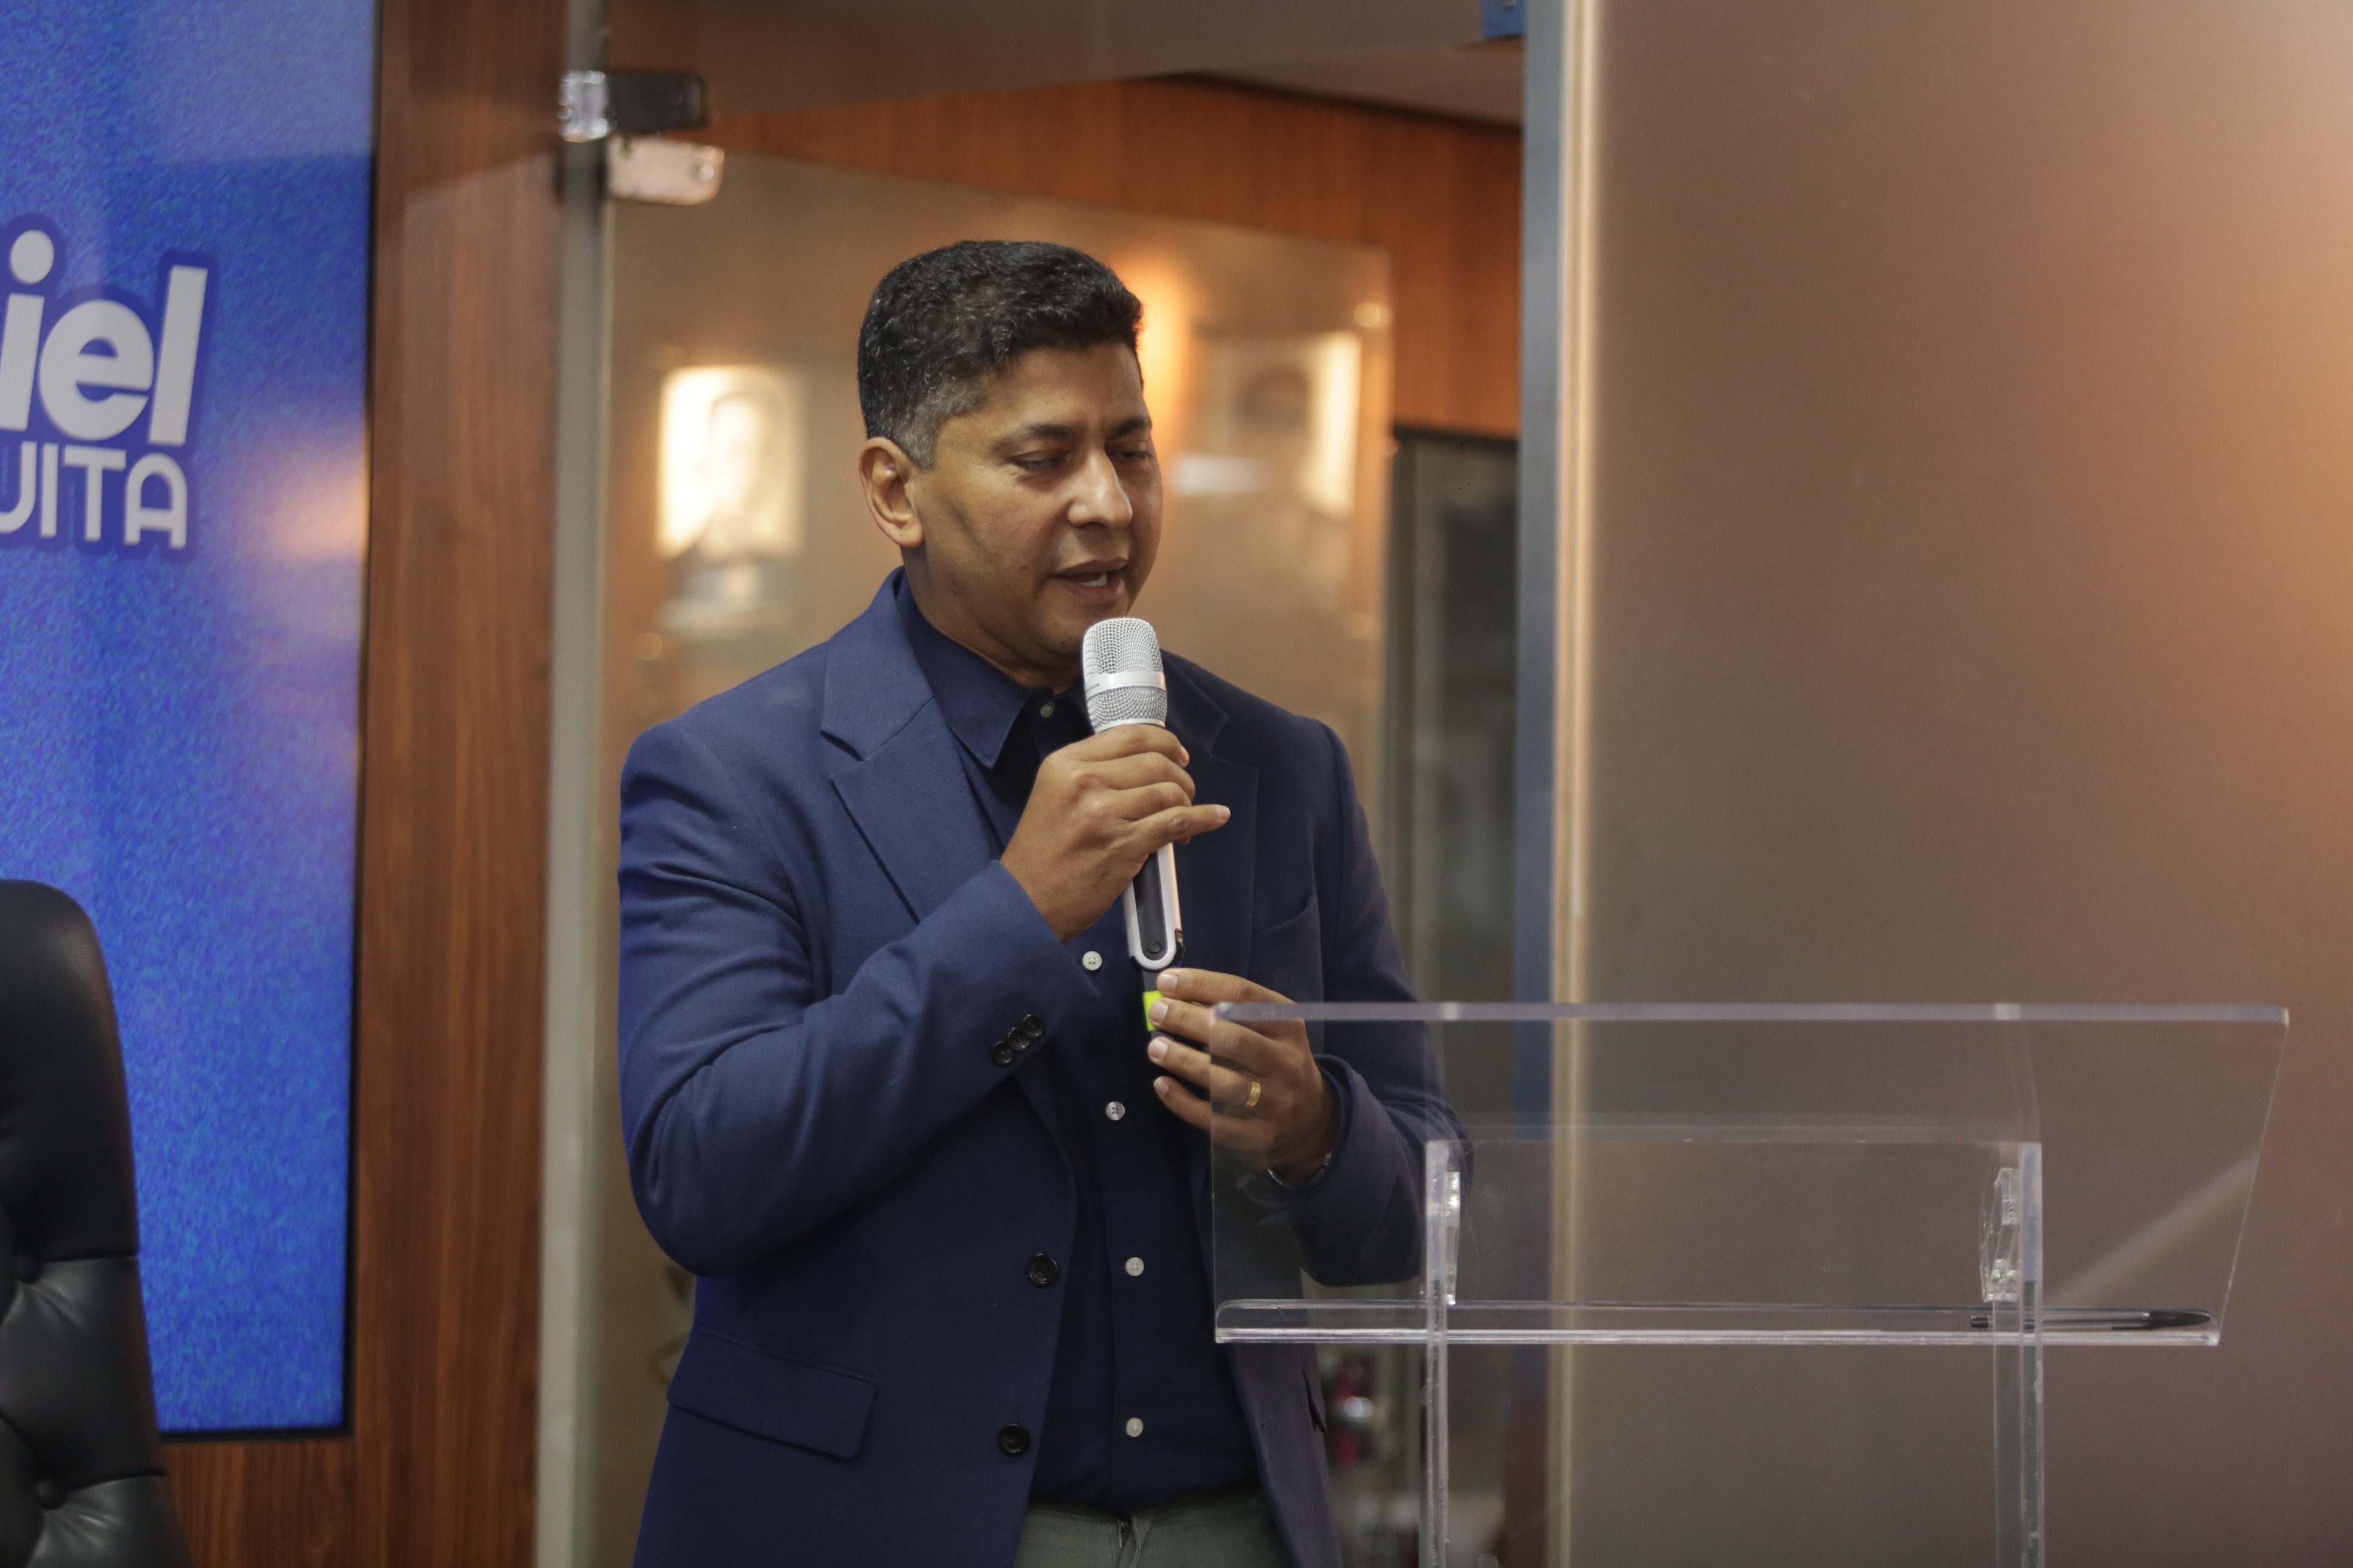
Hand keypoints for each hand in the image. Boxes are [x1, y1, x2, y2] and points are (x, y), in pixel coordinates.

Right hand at [1001, 726, 1228, 941]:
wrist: (1026, 902)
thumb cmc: (1042, 854)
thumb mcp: (1054, 795)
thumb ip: (1093, 774)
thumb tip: (1146, 763)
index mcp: (1066, 764)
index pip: (1130, 735)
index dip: (1164, 742)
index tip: (1178, 756)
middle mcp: (1084, 781)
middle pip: (1155, 761)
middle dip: (1180, 776)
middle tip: (1184, 792)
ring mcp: (1104, 813)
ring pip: (1169, 790)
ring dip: (1188, 802)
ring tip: (1184, 818)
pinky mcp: (1124, 845)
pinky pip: (1177, 822)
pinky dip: (1203, 819)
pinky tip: (1215, 818)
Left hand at [1145, 969, 1335, 1182]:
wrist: (1312, 1120)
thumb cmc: (1277, 1062)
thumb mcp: (1270, 1029)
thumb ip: (1232, 1011)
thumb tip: (1176, 994)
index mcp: (1288, 1027)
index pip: (1243, 997)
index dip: (1201, 985)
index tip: (1167, 981)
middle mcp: (1285, 1062)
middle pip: (1232, 1039)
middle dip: (1187, 1021)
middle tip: (1157, 1013)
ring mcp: (1272, 1102)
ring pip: (1223, 1081)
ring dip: (1183, 1061)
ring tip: (1155, 1048)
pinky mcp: (1255, 1135)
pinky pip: (1212, 1119)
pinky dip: (1182, 1101)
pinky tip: (1162, 1084)